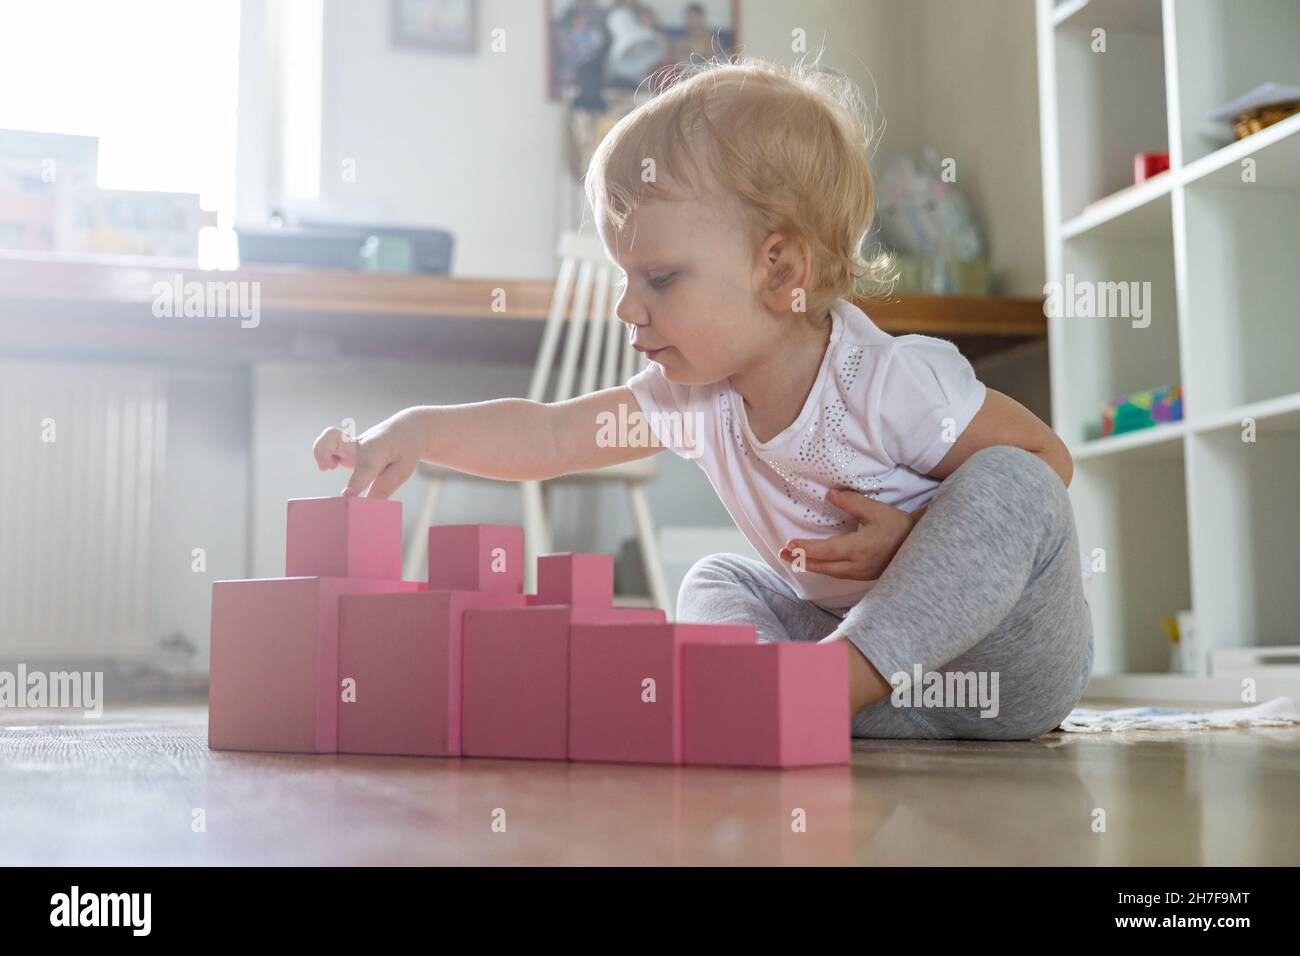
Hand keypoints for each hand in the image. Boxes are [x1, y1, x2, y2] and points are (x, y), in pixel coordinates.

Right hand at [312, 408, 427, 498]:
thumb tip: (366, 507)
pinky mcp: (345, 448)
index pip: (364, 468)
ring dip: (320, 452)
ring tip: (327, 468)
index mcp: (377, 451)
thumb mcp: (404, 469)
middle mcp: (359, 445)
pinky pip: (327, 445)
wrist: (405, 429)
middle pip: (334, 437)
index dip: (355, 484)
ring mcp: (350, 445)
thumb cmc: (405, 450)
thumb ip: (384, 488)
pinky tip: (332, 466)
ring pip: (328, 438)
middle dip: (322, 451)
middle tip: (326, 468)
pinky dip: (323, 454)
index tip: (346, 498)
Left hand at [778, 488, 920, 580]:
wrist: (921, 546)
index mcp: (859, 549)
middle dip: (800, 560)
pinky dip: (823, 568)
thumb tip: (829, 495)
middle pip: (823, 566)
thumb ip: (851, 502)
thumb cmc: (898, 526)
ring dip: (810, 565)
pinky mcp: (864, 576)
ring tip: (793, 557)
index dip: (807, 549)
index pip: (826, 551)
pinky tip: (817, 562)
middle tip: (782, 553)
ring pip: (829, 572)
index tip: (790, 544)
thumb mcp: (876, 510)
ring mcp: (860, 573)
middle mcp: (857, 565)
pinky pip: (838, 574)